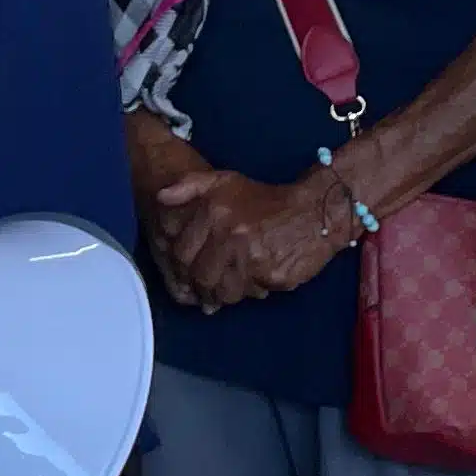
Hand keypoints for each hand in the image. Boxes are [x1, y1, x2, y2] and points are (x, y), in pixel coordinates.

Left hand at [146, 162, 349, 315]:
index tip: (186, 273)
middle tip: (204, 289)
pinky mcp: (274, 276)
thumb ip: (190, 186)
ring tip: (225, 288)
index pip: (183, 254)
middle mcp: (232, 236)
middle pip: (201, 276)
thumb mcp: (225, 181)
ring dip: (221, 294)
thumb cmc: (264, 199)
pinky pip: (251, 294)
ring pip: (224, 291)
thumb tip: (160, 197)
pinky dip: (248, 292)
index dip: (181, 268)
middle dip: (200, 286)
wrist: (315, 211)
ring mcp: (254, 258)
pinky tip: (252, 282)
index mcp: (215, 213)